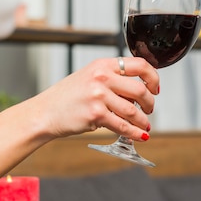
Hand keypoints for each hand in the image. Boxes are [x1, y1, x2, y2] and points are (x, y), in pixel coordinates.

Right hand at [31, 57, 158, 140]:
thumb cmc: (67, 97)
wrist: (45, 112)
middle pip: (140, 90)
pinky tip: (139, 135)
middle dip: (150, 103)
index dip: (153, 78)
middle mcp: (102, 77)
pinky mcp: (96, 114)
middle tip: (149, 109)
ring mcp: (98, 95)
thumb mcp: (89, 77)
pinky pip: (123, 126)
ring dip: (143, 121)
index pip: (140, 65)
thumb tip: (139, 90)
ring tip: (144, 125)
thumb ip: (112, 78)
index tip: (155, 88)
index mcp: (103, 65)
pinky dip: (135, 133)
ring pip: (133, 110)